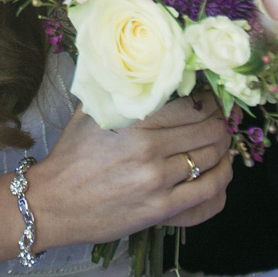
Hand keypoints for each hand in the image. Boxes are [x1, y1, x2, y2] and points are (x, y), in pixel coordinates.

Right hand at [27, 92, 232, 250]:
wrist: (54, 203)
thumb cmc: (71, 156)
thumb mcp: (89, 112)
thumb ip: (117, 89)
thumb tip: (141, 67)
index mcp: (134, 122)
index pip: (191, 106)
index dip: (208, 100)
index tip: (209, 98)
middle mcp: (149, 150)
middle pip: (207, 130)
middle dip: (220, 121)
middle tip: (221, 117)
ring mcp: (158, 182)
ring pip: (211, 159)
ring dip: (223, 147)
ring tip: (222, 140)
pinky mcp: (161, 210)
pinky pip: (207, 192)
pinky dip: (222, 178)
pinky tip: (223, 169)